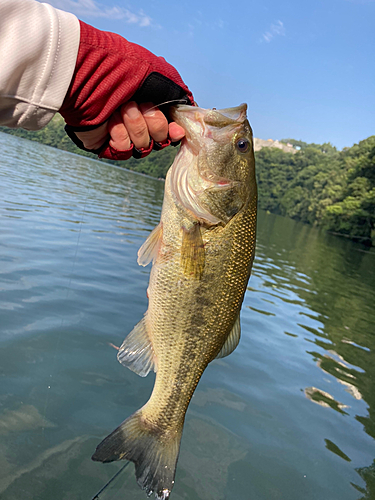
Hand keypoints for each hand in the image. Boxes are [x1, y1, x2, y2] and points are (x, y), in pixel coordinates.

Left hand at [60, 20, 193, 160]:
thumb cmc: (124, 69)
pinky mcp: (108, 143)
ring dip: (134, 125)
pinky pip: (125, 150)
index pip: (171, 129)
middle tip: (137, 105)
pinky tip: (109, 121)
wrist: (89, 76)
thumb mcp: (162, 75)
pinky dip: (119, 134)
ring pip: (144, 146)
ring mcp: (124, 132)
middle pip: (160, 140)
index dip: (173, 131)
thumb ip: (180, 94)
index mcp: (152, 105)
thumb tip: (191, 110)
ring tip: (119, 109)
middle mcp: (139, 119)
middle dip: (152, 123)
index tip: (176, 130)